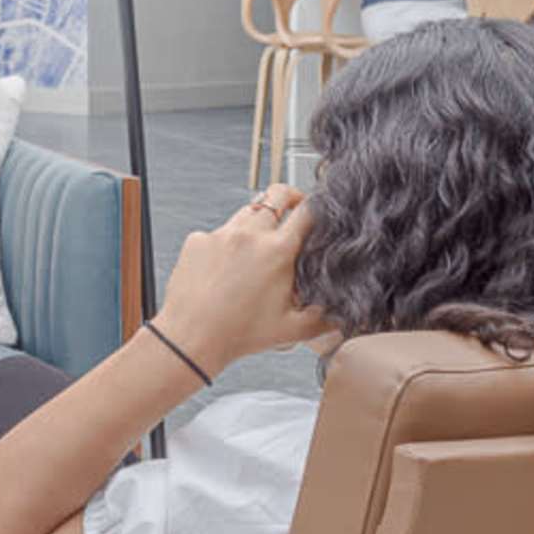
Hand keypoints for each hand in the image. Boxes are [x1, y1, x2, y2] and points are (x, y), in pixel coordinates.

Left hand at [159, 185, 319, 369]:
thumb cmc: (238, 335)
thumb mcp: (293, 329)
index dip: (319, 208)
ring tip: (259, 247)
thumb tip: (343, 314)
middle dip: (291, 198)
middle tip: (294, 210)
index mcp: (278, 251)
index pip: (308, 211)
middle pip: (277, 194)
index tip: (320, 213)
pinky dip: (226, 243)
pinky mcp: (197, 240)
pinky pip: (218, 232)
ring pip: (247, 211)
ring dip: (258, 221)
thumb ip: (326, 319)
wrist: (191, 339)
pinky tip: (227, 267)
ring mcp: (220, 234)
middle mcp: (249, 235)